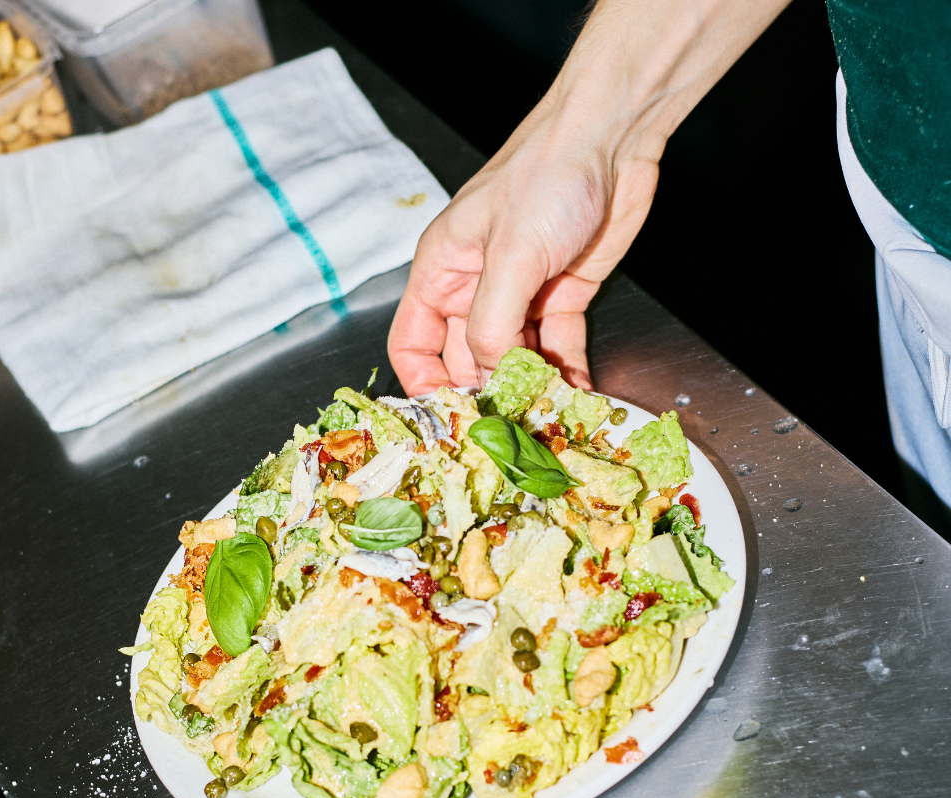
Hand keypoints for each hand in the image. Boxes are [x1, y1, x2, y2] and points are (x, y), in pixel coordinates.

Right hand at [387, 0, 791, 397]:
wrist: (614, 136)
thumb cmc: (546, 174)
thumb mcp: (509, 255)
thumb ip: (493, 325)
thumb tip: (491, 379)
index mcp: (441, 273)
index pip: (413, 345)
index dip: (425, 384)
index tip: (450, 418)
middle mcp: (475, 289)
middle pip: (468, 361)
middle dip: (487, 395)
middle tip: (509, 430)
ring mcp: (519, 295)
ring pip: (515, 360)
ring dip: (531, 390)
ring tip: (547, 421)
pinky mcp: (561, 297)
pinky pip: (556, 348)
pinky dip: (566, 374)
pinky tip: (578, 397)